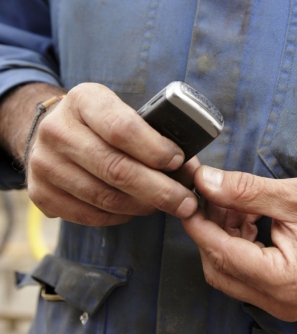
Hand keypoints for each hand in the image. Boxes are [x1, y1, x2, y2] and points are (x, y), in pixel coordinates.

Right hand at [25, 83, 198, 224]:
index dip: (155, 149)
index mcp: (83, 100)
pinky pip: (90, 215)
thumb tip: (188, 170)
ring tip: (166, 205)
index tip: (179, 162)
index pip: (122, 128)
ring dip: (143, 206)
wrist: (55, 133)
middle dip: (160, 190)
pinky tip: (135, 209)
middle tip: (186, 203)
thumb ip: (154, 135)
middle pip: (116, 169)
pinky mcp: (40, 193)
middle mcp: (57, 130)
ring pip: (104, 197)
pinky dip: (120, 216)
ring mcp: (43, 163)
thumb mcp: (124, 112)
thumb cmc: (103, 124)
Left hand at [182, 166, 296, 320]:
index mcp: (285, 279)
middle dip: (210, 230)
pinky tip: (247, 220)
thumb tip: (206, 182)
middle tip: (213, 197)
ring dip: (224, 237)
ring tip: (236, 205)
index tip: (188, 199)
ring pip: (229, 272)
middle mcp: (281, 301)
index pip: (222, 253)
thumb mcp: (295, 196)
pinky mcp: (284, 296)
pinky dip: (238, 246)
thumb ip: (245, 191)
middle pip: (220, 268)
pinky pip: (246, 275)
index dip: (199, 224)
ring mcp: (283, 303)